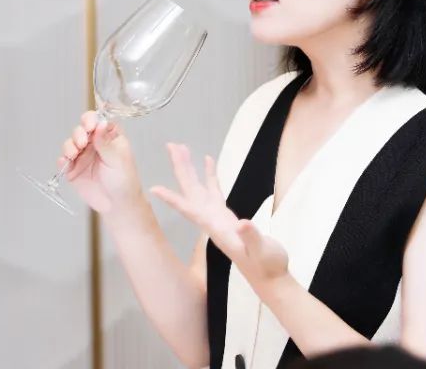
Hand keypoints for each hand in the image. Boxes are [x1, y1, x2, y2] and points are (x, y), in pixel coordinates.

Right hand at [59, 111, 142, 213]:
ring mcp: (83, 156)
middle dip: (78, 133)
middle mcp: (95, 143)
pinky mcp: (74, 169)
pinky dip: (62, 160)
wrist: (117, 205)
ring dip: (69, 145)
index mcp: (109, 136)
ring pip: (70, 143)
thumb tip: (100, 122)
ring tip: (74, 154)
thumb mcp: (117, 160)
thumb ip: (105, 142)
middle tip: (82, 143)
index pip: (97, 120)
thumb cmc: (124, 180)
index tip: (90, 126)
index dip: (91, 120)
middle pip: (81, 129)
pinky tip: (66, 162)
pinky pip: (64, 161)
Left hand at [150, 143, 289, 286]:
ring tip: (182, 148)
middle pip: (190, 192)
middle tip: (171, 146)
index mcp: (216, 229)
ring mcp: (218, 217)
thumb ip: (251, 237)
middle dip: (181, 169)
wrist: (270, 278)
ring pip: (199, 189)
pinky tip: (208, 160)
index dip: (173, 200)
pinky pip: (215, 190)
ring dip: (191, 169)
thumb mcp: (262, 252)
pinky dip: (210, 175)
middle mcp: (212, 221)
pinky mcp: (227, 216)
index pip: (190, 210)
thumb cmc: (267, 266)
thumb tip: (241, 224)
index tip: (154, 189)